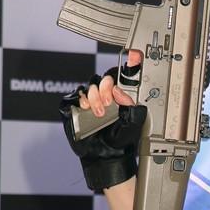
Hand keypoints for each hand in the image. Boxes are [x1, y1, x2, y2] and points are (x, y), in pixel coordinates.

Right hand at [60, 50, 146, 190]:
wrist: (105, 155)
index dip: (130, 63)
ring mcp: (90, 99)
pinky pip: (75, 95)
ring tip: (98, 113)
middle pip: (104, 78)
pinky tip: (86, 107)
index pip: (124, 75)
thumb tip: (118, 91)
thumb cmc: (120, 139)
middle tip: (109, 103)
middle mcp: (106, 95)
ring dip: (95, 96)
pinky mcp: (76, 106)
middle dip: (106, 88)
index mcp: (121, 96)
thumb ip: (130, 105)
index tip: (135, 55)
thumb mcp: (133, 122)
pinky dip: (81, 98)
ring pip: (90, 85)